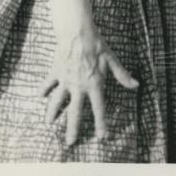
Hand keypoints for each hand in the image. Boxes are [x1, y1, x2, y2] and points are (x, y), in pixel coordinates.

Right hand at [39, 28, 137, 146]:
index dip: (101, 123)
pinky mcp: (55, 72)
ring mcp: (65, 80)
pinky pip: (48, 84)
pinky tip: (40, 97)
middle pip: (74, 112)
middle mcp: (78, 86)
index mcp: (94, 84)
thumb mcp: (112, 59)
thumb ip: (122, 75)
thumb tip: (136, 85)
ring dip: (52, 113)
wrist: (77, 32)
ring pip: (56, 101)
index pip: (98, 108)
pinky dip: (43, 90)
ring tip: (49, 124)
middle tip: (69, 143)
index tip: (102, 137)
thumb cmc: (96, 44)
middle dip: (72, 128)